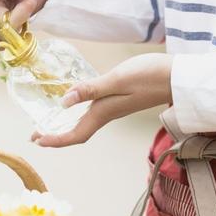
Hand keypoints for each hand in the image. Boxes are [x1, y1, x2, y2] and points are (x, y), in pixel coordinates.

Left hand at [32, 53, 173, 146]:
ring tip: (49, 124)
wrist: (179, 77)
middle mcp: (107, 114)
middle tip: (36, 136)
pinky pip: (92, 113)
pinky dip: (77, 114)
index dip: (56, 139)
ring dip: (65, 126)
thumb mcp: (117, 80)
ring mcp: (114, 108)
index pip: (76, 134)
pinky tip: (74, 105)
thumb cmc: (150, 76)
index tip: (37, 140)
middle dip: (56, 136)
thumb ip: (90, 89)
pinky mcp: (119, 99)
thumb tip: (63, 101)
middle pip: (78, 132)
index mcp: (104, 112)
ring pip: (84, 123)